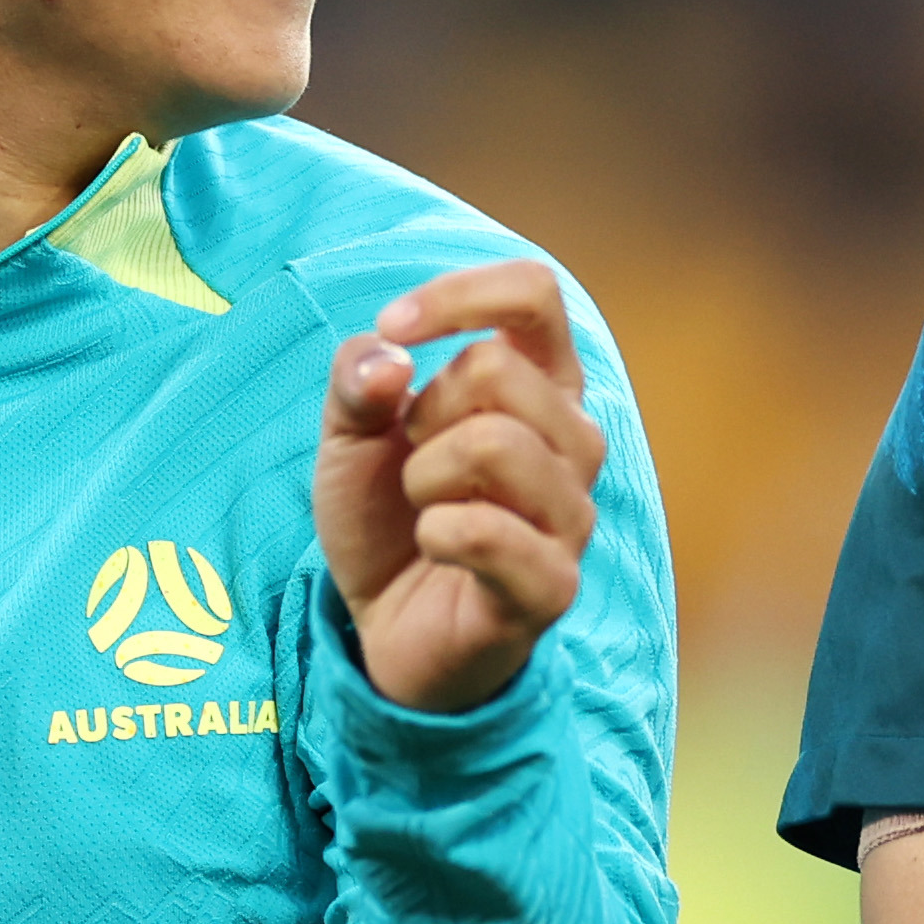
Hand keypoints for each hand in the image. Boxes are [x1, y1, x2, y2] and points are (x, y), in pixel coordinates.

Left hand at [316, 260, 609, 714]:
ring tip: (425, 508)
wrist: (384, 628)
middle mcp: (574, 441)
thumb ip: (357, 378)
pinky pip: (489, 533)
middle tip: (412, 461)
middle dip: (423, 410)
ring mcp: (572, 516)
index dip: (461, 295)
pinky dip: (435, 532)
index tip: (395, 326)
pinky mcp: (553, 586)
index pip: (535, 295)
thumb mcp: (349, 435)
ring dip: (424, 476)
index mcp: (540, 386)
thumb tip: (389, 351)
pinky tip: (433, 546)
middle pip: (496, 368)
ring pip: (495, 443)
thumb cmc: (386, 516)